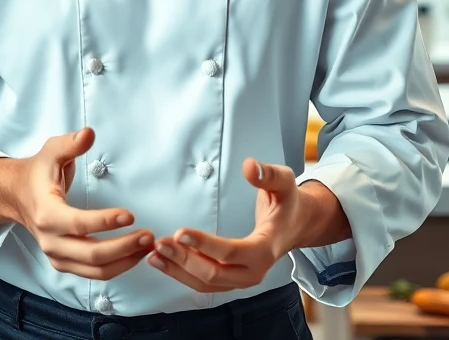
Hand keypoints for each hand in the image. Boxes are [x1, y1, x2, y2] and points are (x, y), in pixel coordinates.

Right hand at [15, 127, 154, 279]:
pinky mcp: (65, 262)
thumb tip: (88, 133)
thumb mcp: (51, 152)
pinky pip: (94, 273)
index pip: (78, 224)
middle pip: (91, 254)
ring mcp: (57, 255)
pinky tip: (135, 254)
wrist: (17, 195)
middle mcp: (50, 240)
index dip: (104, 222)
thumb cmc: (38, 173)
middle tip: (148, 236)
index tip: (130, 215)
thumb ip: (71, 143)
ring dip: (125, 261)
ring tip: (148, 246)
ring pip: (95, 270)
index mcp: (46, 214)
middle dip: (123, 248)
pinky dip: (117, 267)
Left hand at [146, 158, 307, 291]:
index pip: (231, 253)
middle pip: (214, 273)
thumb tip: (249, 166)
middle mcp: (253, 272)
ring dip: (177, 270)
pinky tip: (162, 262)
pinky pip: (203, 283)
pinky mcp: (231, 280)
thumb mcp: (285, 182)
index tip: (180, 233)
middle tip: (161, 243)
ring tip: (154, 254)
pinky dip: (181, 274)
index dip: (205, 244)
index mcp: (266, 249)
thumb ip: (268, 174)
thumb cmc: (288, 203)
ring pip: (205, 283)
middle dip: (184, 260)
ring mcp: (241, 280)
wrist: (294, 225)